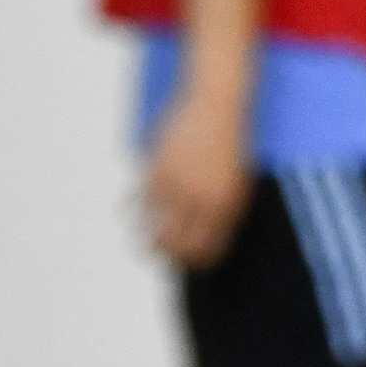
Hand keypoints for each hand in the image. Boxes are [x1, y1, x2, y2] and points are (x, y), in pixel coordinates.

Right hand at [142, 88, 250, 266]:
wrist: (218, 104)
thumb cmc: (230, 141)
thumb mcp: (238, 177)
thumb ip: (221, 206)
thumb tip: (204, 233)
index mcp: (226, 206)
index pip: (207, 249)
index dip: (194, 260)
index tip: (185, 262)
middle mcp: (201, 201)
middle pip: (175, 244)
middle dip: (165, 254)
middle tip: (157, 254)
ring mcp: (178, 187)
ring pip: (151, 228)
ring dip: (142, 239)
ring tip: (139, 242)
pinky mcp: (157, 171)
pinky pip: (137, 202)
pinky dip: (129, 211)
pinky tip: (128, 213)